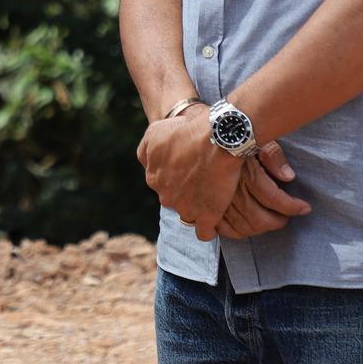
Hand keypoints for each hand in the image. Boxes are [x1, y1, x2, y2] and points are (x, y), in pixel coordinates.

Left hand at [137, 107, 242, 239]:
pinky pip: (204, 232)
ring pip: (189, 214)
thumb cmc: (187, 131)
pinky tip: (214, 219)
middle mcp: (165, 196)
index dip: (175, 175)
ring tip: (212, 196)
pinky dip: (208, 228)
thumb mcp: (155, 131)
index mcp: (153, 178)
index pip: (161, 183)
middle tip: (202, 180)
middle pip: (175, 199)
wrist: (217, 139)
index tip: (188, 169)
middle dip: (185, 192)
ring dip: (197, 208)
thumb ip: (146, 150)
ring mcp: (185, 209)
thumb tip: (147, 163)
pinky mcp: (206, 217)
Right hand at [210, 142, 311, 240]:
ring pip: (241, 226)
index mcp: (246, 172)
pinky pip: (220, 228)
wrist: (203, 136)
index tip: (304, 208)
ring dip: (258, 230)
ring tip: (268, 224)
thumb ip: (273, 155)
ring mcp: (215, 200)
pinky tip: (244, 230)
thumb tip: (289, 176)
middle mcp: (231, 189)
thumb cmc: (230, 134)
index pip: (274, 198)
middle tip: (285, 219)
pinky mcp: (204, 205)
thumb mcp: (256, 138)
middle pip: (258, 218)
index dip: (291, 207)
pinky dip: (234, 232)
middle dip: (277, 222)